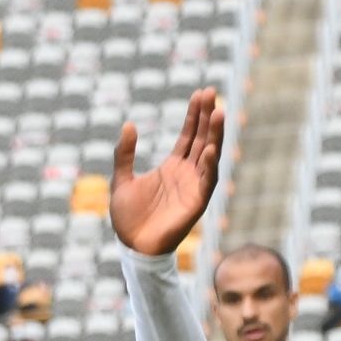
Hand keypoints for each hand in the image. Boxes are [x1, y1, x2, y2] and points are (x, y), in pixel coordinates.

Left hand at [108, 88, 224, 257]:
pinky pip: (207, 182)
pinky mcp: (196, 204)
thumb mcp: (122, 180)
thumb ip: (124, 154)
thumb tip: (129, 124)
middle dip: (207, 116)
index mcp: (172, 167)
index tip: (200, 93)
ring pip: (209, 156)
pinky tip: (209, 149)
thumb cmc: (128, 218)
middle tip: (211, 92)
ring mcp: (194, 187)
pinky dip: (209, 166)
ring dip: (215, 136)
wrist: (132, 247)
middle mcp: (187, 174)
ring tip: (218, 113)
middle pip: (202, 139)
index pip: (189, 135)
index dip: (194, 115)